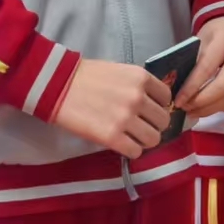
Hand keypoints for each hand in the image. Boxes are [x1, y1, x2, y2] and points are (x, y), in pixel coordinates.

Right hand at [51, 59, 172, 158]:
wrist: (57, 85)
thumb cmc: (86, 76)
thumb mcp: (119, 71)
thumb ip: (138, 86)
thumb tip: (152, 104)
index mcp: (141, 78)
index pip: (166, 97)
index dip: (158, 105)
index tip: (149, 110)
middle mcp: (138, 98)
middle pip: (163, 121)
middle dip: (153, 125)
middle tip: (140, 126)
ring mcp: (125, 118)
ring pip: (153, 139)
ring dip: (144, 140)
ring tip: (131, 137)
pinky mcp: (112, 137)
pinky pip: (135, 152)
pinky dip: (131, 150)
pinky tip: (121, 143)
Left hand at [179, 16, 223, 116]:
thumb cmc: (216, 34)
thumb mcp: (201, 39)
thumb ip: (193, 63)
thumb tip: (180, 92)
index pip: (208, 67)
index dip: (192, 87)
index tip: (178, 100)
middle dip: (202, 102)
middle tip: (186, 109)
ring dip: (212, 109)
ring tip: (195, 111)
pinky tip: (213, 107)